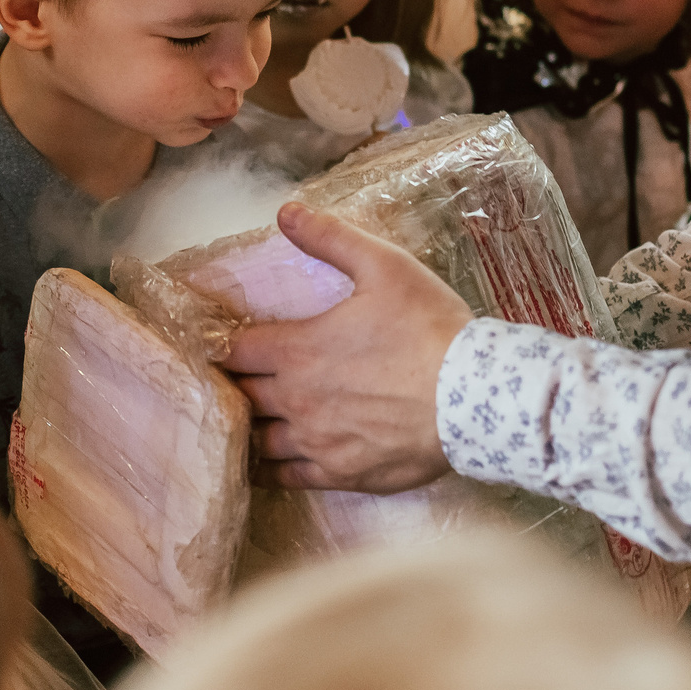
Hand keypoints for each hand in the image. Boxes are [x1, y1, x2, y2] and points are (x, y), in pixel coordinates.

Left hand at [225, 203, 470, 492]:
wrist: (476, 396)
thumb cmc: (430, 328)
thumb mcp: (384, 266)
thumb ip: (331, 239)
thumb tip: (286, 212)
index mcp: (297, 350)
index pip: (232, 350)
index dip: (219, 345)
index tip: (215, 343)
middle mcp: (296, 399)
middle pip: (240, 396)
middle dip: (234, 385)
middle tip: (234, 379)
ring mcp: (316, 441)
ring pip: (258, 441)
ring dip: (251, 427)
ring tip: (253, 418)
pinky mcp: (341, 474)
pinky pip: (289, 477)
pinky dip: (274, 467)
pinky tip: (273, 460)